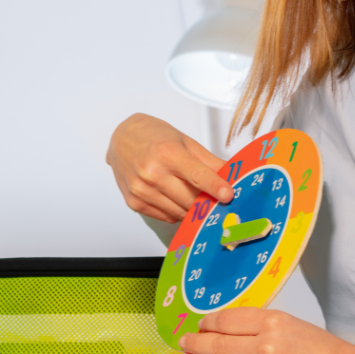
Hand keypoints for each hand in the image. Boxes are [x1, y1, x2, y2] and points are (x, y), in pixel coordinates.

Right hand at [106, 113, 233, 222]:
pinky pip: (166, 217)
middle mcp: (152, 173)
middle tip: (215, 198)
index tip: (229, 195)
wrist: (121, 138)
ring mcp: (141, 190)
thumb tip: (233, 175)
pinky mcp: (134, 202)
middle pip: (190, 199)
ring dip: (192, 209)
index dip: (215, 187)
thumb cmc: (154, 136)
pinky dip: (176, 211)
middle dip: (207, 201)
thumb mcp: (185, 141)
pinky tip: (175, 198)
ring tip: (194, 197)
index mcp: (167, 153)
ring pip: (179, 212)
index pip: (196, 175)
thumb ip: (209, 161)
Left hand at [179, 307, 354, 353]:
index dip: (209, 322)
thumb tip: (234, 332)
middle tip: (184, 339)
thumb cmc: (330, 353)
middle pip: (219, 341)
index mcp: (274, 321)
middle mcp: (266, 344)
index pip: (228, 318)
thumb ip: (263, 329)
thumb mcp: (295, 327)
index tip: (200, 323)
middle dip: (197, 341)